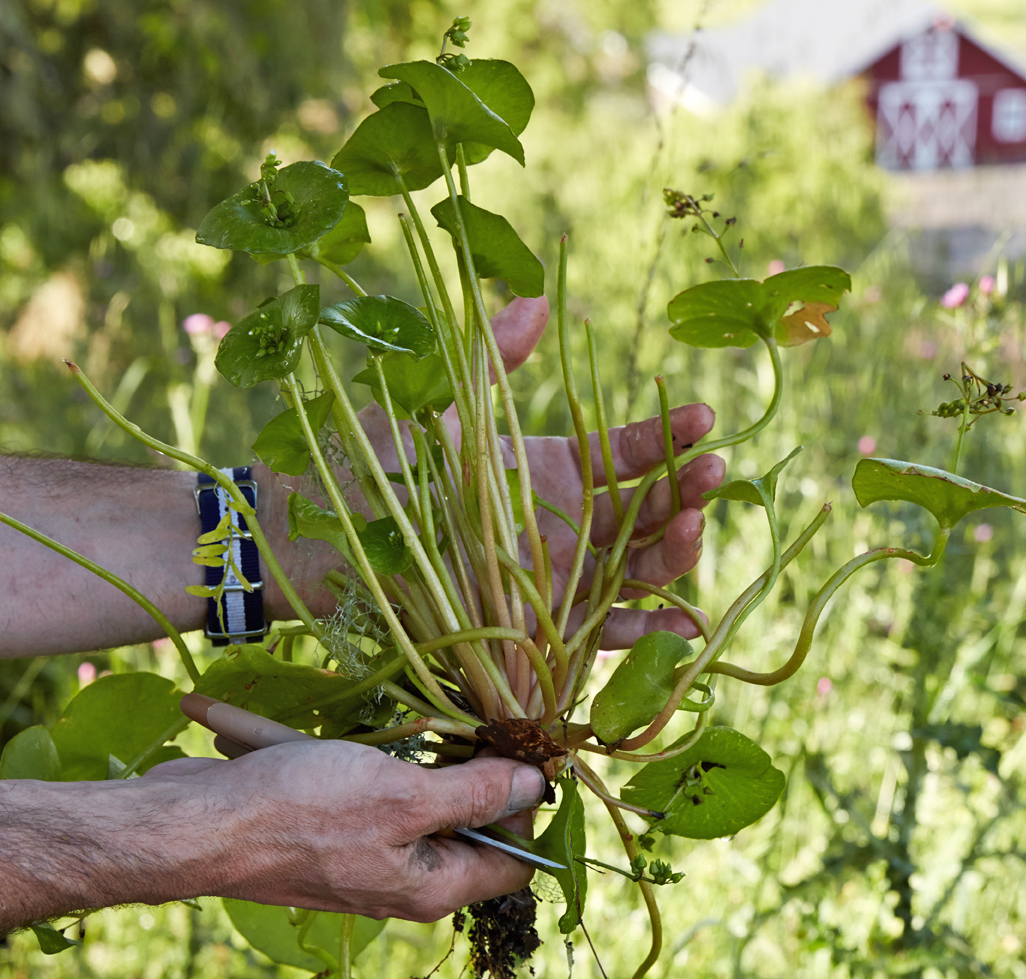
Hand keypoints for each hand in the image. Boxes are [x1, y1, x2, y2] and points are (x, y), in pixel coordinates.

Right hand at [143, 743, 545, 918]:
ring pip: (395, 790)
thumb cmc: (300, 813)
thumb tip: (537, 785)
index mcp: (431, 884)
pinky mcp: (312, 823)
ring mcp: (354, 849)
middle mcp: (398, 875)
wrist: (192, 827)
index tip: (531, 746)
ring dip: (391, 745)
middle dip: (467, 762)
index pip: (514, 859)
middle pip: (460, 819)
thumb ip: (475, 792)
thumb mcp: (403, 796)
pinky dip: (312, 748)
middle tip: (476, 704)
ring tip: (401, 698)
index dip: (532, 807)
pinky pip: (329, 779)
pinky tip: (277, 720)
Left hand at [261, 297, 723, 647]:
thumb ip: (491, 356)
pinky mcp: (537, 631)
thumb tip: (542, 296)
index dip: (668, 437)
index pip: (627, 453)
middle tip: (711, 475)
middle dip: (685, 493)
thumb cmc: (371, 464)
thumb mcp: (438, 403)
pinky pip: (599, 635)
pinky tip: (682, 626)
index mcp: (552, 469)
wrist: (313, 538)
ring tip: (695, 531)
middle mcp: (564, 527)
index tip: (704, 418)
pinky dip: (643, 633)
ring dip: (673, 555)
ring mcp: (555, 581)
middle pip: (644, 513)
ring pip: (634, 570)